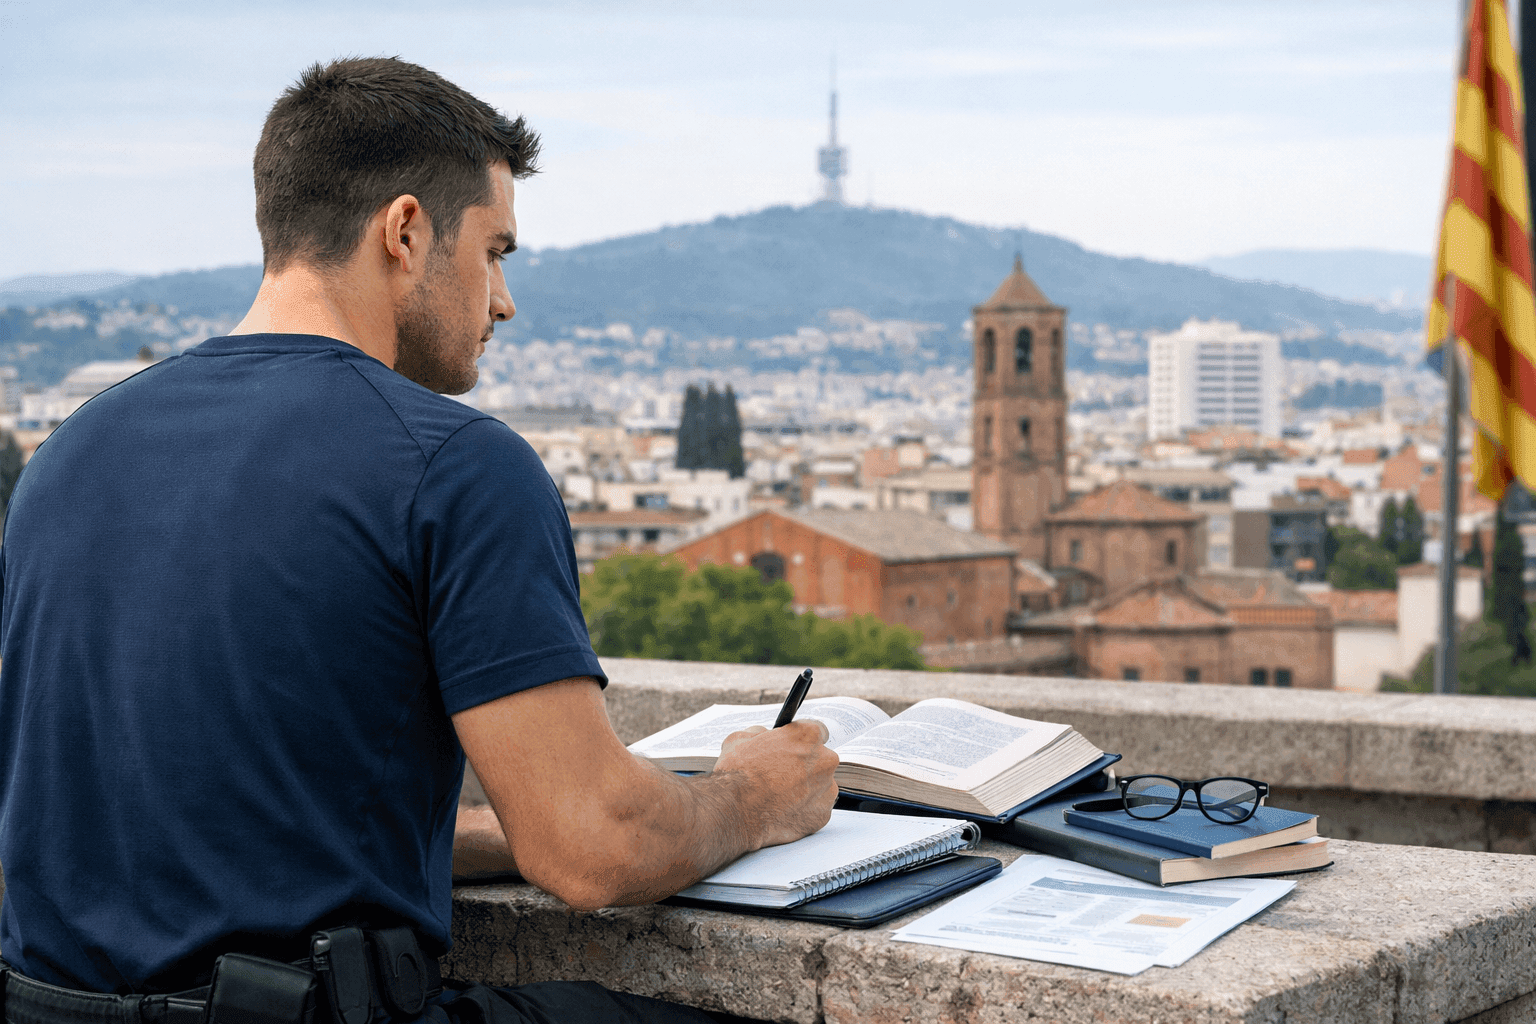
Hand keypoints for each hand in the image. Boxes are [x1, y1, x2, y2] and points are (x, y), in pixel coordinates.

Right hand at [713, 719, 838, 849]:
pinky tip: (783, 811)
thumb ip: (759, 733)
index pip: (817, 731)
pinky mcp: (822, 815)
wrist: (735, 812)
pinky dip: (804, 810)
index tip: (793, 748)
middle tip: (782, 775)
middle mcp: (824, 761)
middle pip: (820, 760)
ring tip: (780, 796)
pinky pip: (816, 809)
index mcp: (808, 736)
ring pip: (820, 786)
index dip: (802, 741)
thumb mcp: (740, 738)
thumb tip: (762, 736)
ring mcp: (826, 790)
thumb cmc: (738, 775)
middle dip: (805, 766)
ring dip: (806, 789)